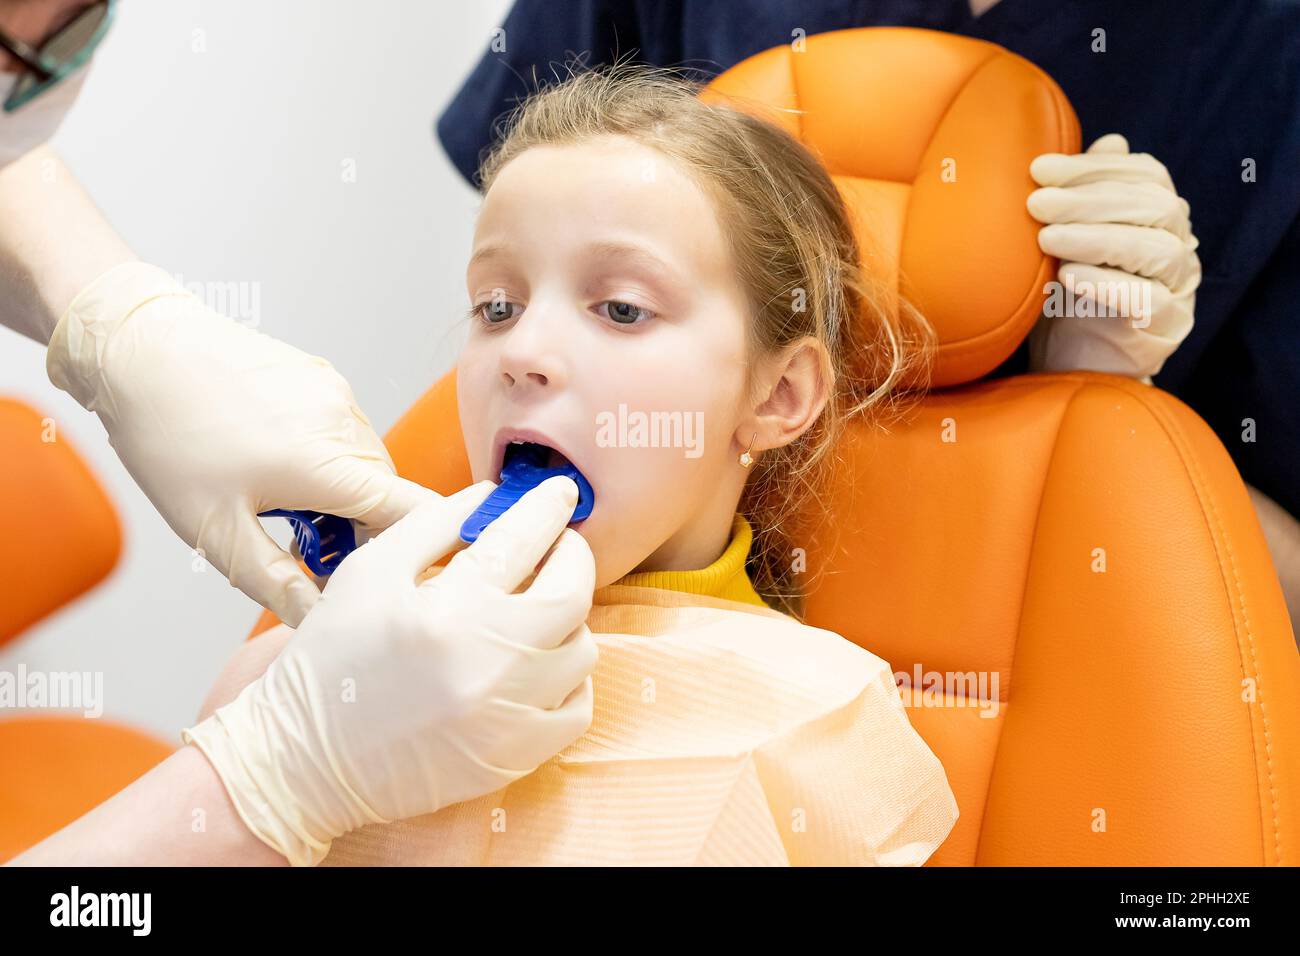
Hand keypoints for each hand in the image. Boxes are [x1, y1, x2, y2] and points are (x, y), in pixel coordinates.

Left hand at [46, 261, 431, 625]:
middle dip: (359, 528)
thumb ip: (275, 583)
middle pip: (387, 493)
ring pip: (367, 462)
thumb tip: (317, 616)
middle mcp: (344, 423)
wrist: (138, 349)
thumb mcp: (214, 531)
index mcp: (327, 466)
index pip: (414, 512)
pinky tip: (274, 461)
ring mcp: (336, 394)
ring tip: (281, 501)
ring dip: (344, 491)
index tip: (394, 572)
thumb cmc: (169, 437)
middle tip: (301, 547)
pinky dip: (328, 456)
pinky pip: (345, 429)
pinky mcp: (322, 375)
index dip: (420, 547)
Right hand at [182, 476, 598, 865]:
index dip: (548, 507)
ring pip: (581, 649)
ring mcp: (509, 716)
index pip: (524, 540)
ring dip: (567, 619)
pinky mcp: (515, 756)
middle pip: (572, 593)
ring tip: (534, 609)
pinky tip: (536, 664)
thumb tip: (492, 495)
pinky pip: (577, 707)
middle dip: (572, 556)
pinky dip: (568, 678)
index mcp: (450, 609)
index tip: (559, 492)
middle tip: (558, 545)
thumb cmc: (331, 660)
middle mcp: (490, 662)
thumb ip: (435, 524)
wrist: (304, 762)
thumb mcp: (369, 573)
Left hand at [1025, 133, 1201, 381]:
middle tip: (1036, 203)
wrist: (1070, 367)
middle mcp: (1180, 247)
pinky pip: (1149, 301)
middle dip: (1089, 200)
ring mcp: (1180, 290)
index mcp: (1161, 217)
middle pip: (1154, 207)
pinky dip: (1107, 284)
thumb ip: (1086, 195)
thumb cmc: (1066, 297)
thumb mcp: (1068, 241)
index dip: (1093, 168)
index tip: (1039, 170)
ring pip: (1157, 250)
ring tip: (1047, 238)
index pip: (1144, 176)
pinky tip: (1067, 276)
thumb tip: (1110, 141)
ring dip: (1096, 238)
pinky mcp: (1167, 330)